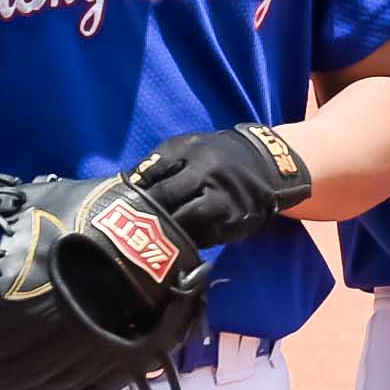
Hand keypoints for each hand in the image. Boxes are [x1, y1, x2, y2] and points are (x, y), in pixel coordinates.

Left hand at [126, 123, 310, 246]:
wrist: (268, 164)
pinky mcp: (234, 221)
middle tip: (129, 224)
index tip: (122, 200)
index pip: (154, 172)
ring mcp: (222, 199)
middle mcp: (207, 174)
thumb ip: (159, 162)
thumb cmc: (217, 156)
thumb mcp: (189, 147)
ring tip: (151, 237)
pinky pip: (204, 236)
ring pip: (184, 222)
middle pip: (165, 197)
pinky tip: (178, 243)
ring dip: (165, 231)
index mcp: (191, 152)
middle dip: (145, 211)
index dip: (135, 189)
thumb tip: (127, 183)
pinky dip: (188, 241)